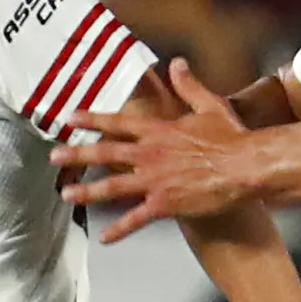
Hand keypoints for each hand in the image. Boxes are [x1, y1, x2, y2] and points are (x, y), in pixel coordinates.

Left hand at [54, 57, 260, 237]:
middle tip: (55, 157)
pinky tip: (106, 238)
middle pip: (105, 153)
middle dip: (77, 155)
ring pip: (111, 186)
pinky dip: (119, 229)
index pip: (118, 123)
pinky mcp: (165, 204)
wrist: (245, 168)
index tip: (71, 118)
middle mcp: (150, 154)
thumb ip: (189, 85)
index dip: (92, 119)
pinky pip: (136, 218)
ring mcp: (154, 181)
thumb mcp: (210, 105)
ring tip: (66, 194)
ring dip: (87, 191)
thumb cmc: (232, 138)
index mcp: (158, 131)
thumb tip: (177, 63)